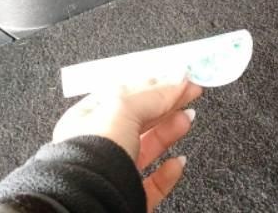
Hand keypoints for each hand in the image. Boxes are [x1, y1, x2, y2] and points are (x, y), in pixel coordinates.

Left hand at [52, 78, 202, 211]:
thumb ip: (151, 95)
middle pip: (138, 119)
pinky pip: (152, 183)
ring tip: (188, 118)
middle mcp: (97, 145)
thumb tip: (177, 81)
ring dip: (170, 131)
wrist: (89, 205)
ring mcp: (113, 173)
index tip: (179, 77)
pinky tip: (179, 162)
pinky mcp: (128, 197)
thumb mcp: (122, 110)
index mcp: (87, 119)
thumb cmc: (92, 155)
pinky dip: (169, 172)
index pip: (124, 94)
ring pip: (147, 148)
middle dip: (165, 104)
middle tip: (190, 93)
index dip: (153, 83)